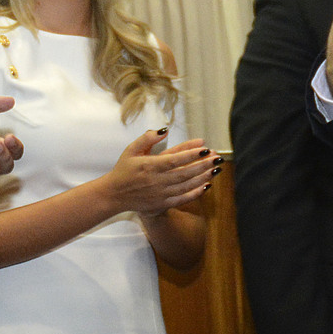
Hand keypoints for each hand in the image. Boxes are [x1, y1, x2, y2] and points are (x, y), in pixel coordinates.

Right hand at [99, 130, 215, 217]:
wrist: (114, 194)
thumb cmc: (124, 170)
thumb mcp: (131, 150)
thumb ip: (147, 138)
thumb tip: (164, 130)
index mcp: (149, 166)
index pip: (174, 159)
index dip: (191, 154)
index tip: (205, 148)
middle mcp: (157, 181)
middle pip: (185, 173)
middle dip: (203, 165)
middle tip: (218, 158)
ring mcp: (160, 194)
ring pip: (186, 185)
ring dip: (203, 177)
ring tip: (216, 169)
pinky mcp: (162, 204)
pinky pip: (183, 198)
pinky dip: (196, 193)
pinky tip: (207, 185)